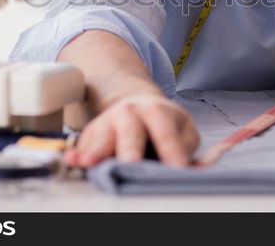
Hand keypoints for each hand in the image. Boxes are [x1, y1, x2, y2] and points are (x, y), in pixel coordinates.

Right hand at [62, 94, 199, 167]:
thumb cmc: (163, 126)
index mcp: (158, 111)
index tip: (176, 168)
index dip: (172, 151)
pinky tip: (71, 161)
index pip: (166, 133)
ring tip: (89, 163)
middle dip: (130, 147)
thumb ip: (192, 152)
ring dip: (95, 151)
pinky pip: (82, 145)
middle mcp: (131, 112)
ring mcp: (108, 121)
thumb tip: (203, 162)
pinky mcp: (91, 133)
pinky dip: (76, 155)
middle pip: (130, 130)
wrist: (136, 105)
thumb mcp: (183, 133)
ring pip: (102, 136)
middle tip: (131, 164)